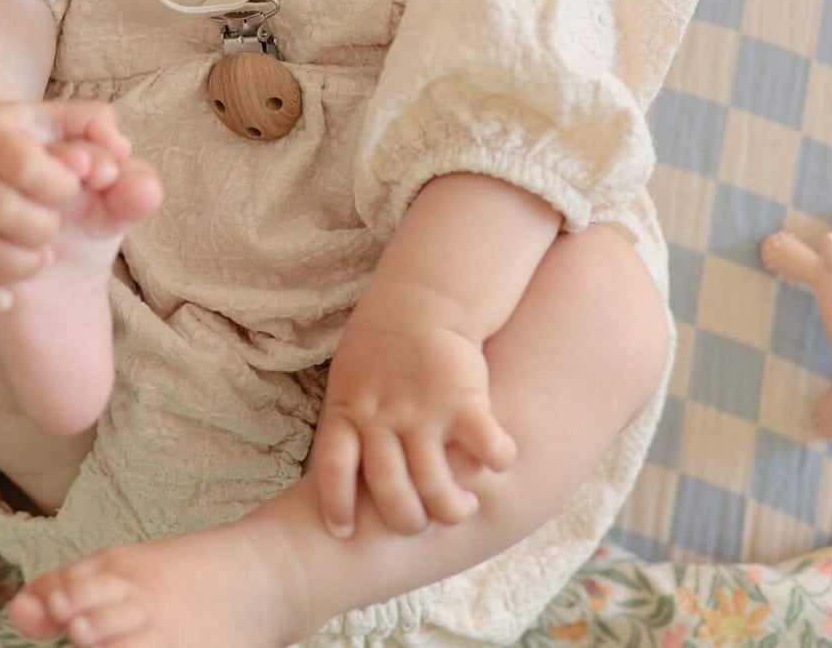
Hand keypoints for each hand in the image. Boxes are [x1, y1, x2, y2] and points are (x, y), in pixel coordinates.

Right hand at [0, 99, 131, 313]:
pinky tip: (9, 295)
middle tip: (54, 227)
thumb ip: (97, 126)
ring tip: (42, 258)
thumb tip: (120, 153)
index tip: (72, 189)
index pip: (25, 165)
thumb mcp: (59, 125)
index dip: (61, 186)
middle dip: (42, 228)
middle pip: (0, 210)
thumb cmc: (25, 143)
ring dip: (22, 264)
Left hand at [312, 291, 516, 537]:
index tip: (344, 532)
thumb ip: (350, 422)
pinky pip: (485, 446)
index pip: (332, 468)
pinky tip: (499, 463)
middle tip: (422, 522)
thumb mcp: (350, 378)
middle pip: (389, 489)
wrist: (425, 299)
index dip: (336, 505)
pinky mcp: (463, 399)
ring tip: (462, 507)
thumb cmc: (384, 345)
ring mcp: (422, 409)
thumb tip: (344, 475)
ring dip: (450, 508)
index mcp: (349, 409)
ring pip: (434, 484)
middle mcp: (382, 414)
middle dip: (407, 519)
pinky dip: (496, 461)